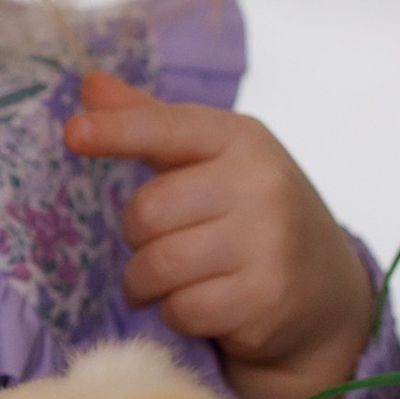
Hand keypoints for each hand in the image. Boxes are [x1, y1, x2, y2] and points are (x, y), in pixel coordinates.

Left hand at [63, 67, 375, 398]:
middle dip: (136, 237)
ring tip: (170, 280)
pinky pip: (182, 310)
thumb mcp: (212, 160)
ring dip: (147, 283)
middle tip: (158, 244)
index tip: (73, 133)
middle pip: (146, 211)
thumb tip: (89, 84)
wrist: (326, 290)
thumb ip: (150, 124)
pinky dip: (178, 314)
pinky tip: (205, 305)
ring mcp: (269, 242)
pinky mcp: (266, 298)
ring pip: (158, 266)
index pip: (168, 128)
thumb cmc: (251, 213)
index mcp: (242, 139)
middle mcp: (261, 184)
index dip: (117, 131)